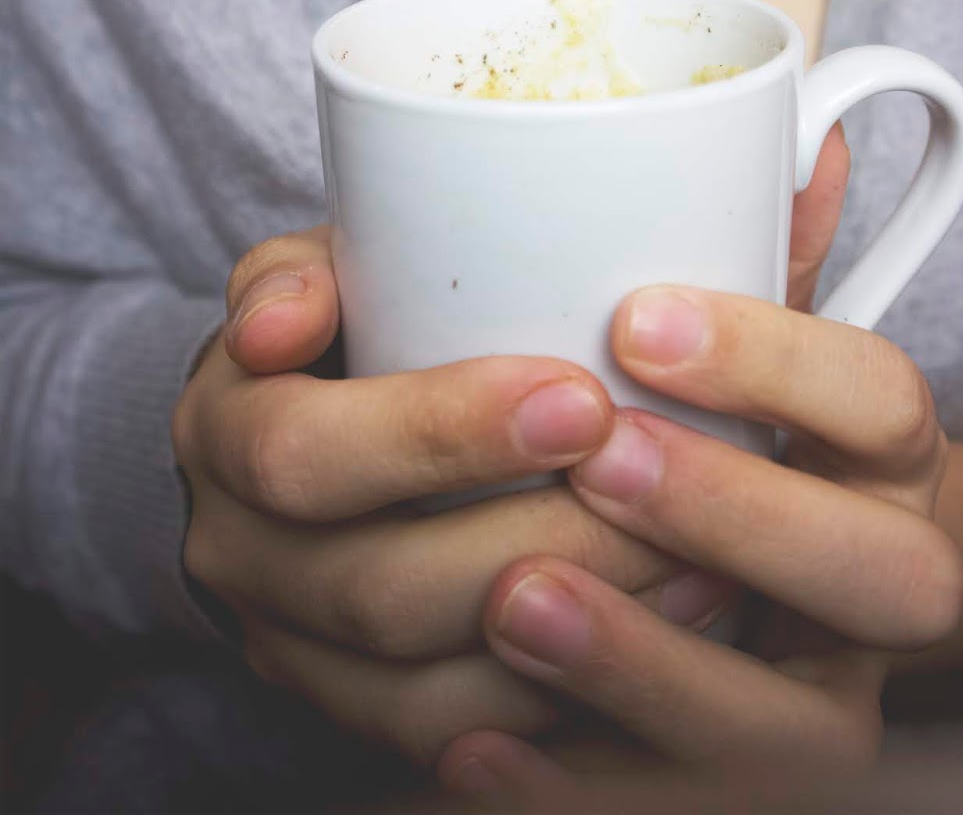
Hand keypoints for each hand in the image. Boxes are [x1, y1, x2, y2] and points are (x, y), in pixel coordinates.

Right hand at [172, 227, 702, 765]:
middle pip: (376, 588)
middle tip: (653, 483)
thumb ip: (312, 270)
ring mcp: (294, 649)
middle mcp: (239, 555)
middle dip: (531, 537)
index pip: (307, 453)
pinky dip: (564, 695)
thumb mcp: (319, 269)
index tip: (580, 398)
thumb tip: (285, 318)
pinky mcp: (358, 710)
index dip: (437, 434)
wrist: (296, 434)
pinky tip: (661, 628)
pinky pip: (457, 740)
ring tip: (691, 555)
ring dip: (569, 626)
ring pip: (424, 688)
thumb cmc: (344, 327)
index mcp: (225, 434)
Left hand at [438, 128, 962, 804]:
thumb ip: (732, 237)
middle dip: (740, 513)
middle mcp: (877, 580)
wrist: (715, 574)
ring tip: (513, 598)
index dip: (779, 360)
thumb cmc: (686, 416)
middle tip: (594, 453)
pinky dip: (577, 789)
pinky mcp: (735, 781)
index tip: (637, 316)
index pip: (885, 399)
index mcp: (878, 456)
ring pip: (790, 734)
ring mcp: (817, 697)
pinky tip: (470, 748)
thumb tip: (792, 134)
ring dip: (651, 668)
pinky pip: (681, 814)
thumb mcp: (703, 325)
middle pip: (891, 576)